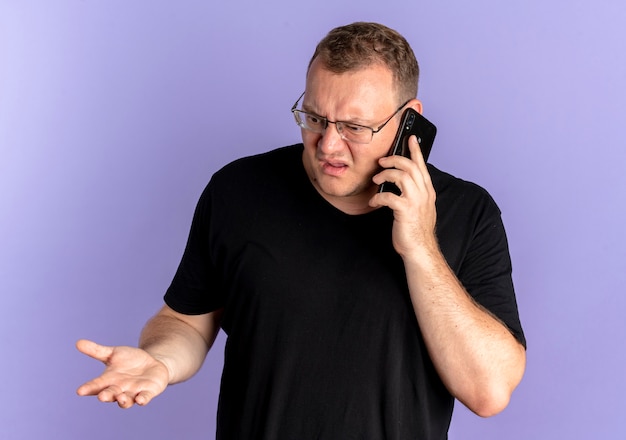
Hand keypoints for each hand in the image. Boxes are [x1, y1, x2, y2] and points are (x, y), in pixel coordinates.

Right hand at [76, 339, 169, 408]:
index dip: (88, 388)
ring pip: (126, 400)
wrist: (150, 363)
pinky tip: (140, 400)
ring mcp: (133, 392)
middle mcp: (119, 389)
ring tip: (121, 398)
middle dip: (106, 396)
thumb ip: (96, 351)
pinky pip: (144, 398)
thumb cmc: (129, 360)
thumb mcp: (113, 353)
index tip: (80, 391)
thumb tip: (77, 342)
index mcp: (108, 380)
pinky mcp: (148, 392)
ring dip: (123, 401)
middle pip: (111, 394)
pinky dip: (142, 400)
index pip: (96, 385)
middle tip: (101, 396)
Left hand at [370, 136, 437, 256]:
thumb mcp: (419, 208)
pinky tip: (373, 202)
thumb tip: (400, 183)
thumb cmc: (416, 231)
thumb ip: (414, 194)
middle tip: (382, 161)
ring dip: (385, 175)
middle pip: (410, 166)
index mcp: (428, 192)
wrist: (420, 250)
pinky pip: (388, 196)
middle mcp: (424, 194)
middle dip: (394, 159)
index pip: (422, 166)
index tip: (410, 138)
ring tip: (376, 180)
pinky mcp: (405, 211)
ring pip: (401, 176)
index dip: (415, 150)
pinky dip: (377, 197)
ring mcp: (416, 202)